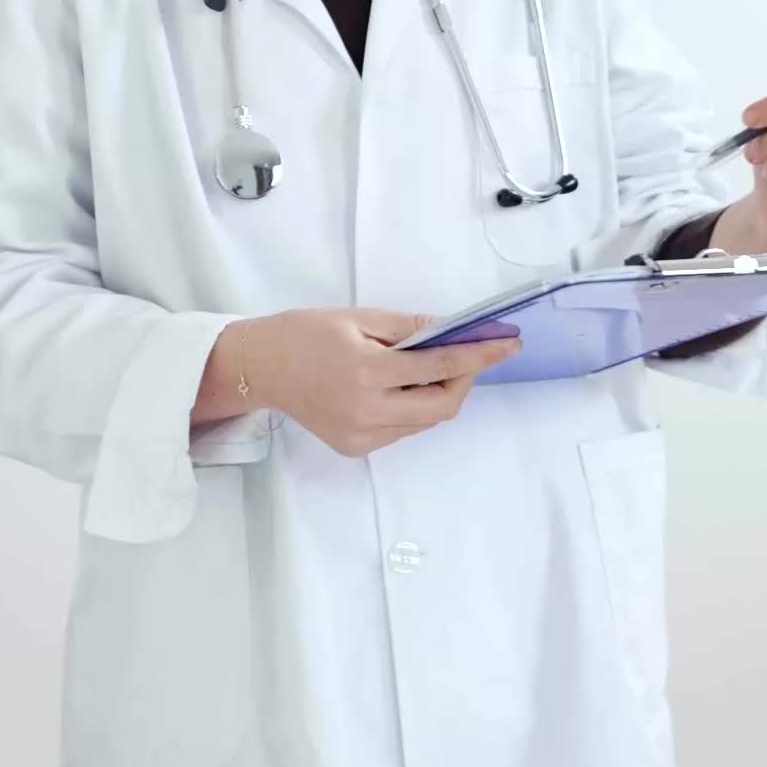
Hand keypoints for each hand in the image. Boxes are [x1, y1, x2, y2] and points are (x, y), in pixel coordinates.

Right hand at [236, 307, 520, 455]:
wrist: (259, 368)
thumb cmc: (304, 334)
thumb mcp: (359, 318)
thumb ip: (409, 328)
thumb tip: (452, 330)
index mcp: (367, 372)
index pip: (440, 367)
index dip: (478, 355)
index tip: (507, 345)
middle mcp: (367, 411)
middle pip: (442, 406)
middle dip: (465, 381)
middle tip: (471, 356)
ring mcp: (361, 435)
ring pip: (424, 422)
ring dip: (440, 395)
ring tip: (433, 367)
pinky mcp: (355, 448)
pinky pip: (402, 431)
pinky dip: (414, 409)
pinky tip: (400, 387)